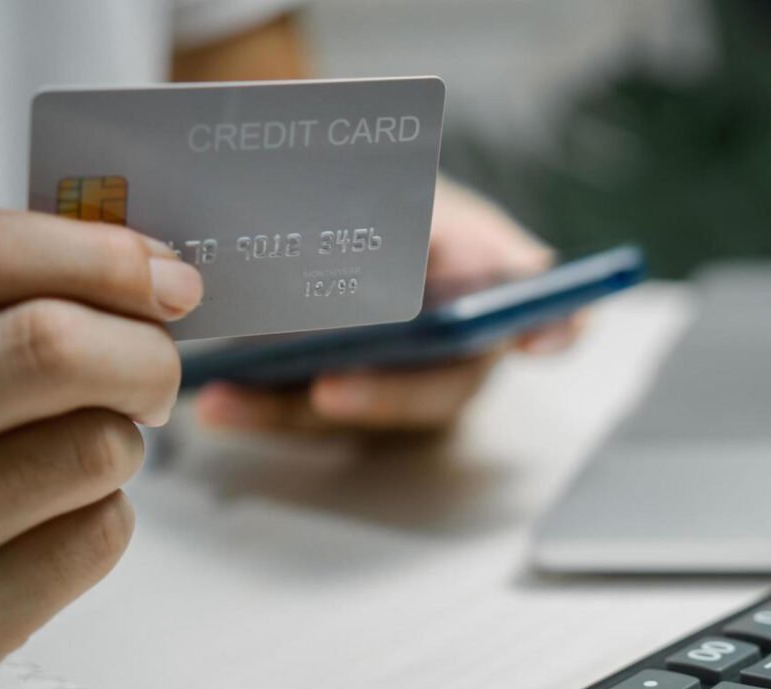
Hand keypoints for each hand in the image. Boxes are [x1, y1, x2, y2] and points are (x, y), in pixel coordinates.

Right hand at [0, 210, 202, 665]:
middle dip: (141, 351)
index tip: (163, 277)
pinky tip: (57, 512)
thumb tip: (153, 270)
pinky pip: (98, 535)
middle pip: (57, 346)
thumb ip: (14, 305)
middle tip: (148, 373)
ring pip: (99, 445)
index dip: (99, 256)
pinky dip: (100, 513)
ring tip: (79, 447)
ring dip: (119, 440)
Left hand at [195, 178, 583, 432]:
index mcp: (495, 298)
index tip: (540, 337)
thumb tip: (514, 265)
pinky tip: (215, 401)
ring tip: (230, 401)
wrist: (318, 196)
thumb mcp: (429, 201)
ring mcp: (391, 381)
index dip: (555, 332)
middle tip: (333, 391)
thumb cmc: (392, 198)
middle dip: (384, 396)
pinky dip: (256, 406)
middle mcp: (454, 354)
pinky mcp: (329, 391)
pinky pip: (299, 409)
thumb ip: (463, 235)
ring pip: (356, 410)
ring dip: (291, 411)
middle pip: (436, 391)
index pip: (552, 318)